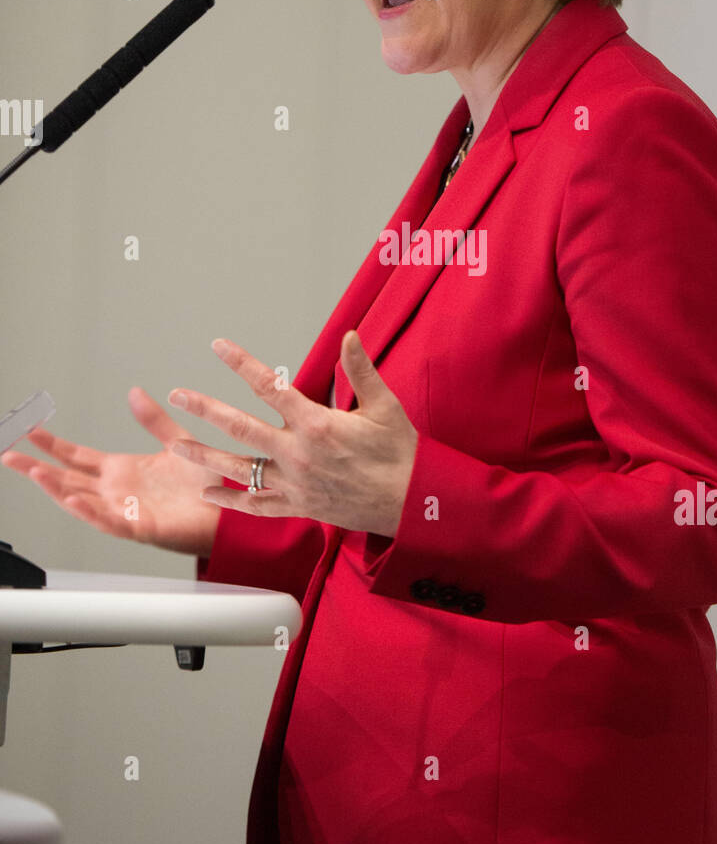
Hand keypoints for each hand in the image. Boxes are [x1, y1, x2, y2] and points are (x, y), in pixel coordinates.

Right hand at [0, 389, 221, 555]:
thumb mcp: (176, 442)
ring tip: (35, 473)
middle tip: (9, 455)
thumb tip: (135, 392)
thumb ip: (154, 421)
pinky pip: (110, 521)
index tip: (30, 430)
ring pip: (81, 501)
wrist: (228, 512)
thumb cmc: (204, 486)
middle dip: (36, 468)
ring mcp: (125, 511)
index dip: (53, 445)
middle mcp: (116, 492)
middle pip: (67, 479)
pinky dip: (90, 512)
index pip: (77, 457)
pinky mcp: (141, 528)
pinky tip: (73, 500)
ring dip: (56, 488)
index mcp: (122, 471)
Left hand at [167, 331, 418, 537]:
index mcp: (318, 425)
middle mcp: (299, 455)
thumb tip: (348, 335)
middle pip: (241, 428)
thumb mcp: (385, 406)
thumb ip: (360, 370)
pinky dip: (230, 501)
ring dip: (204, 456)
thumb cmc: (401, 453)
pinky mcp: (299, 508)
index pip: (270, 387)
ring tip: (175, 445)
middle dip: (205, 410)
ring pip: (240, 470)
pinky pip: (257, 506)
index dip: (241, 363)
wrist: (413, 505)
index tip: (218, 346)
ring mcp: (296, 484)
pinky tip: (207, 494)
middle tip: (178, 396)